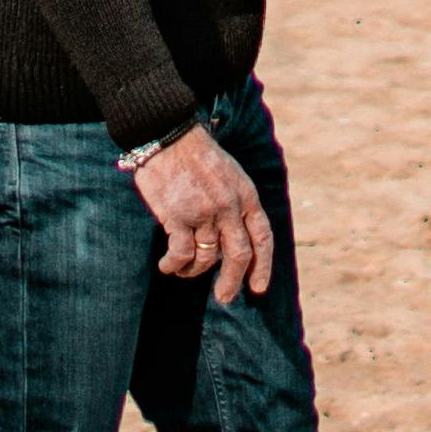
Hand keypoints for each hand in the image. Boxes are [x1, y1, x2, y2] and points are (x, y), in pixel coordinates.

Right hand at [124, 123, 277, 303]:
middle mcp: (229, 207)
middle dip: (232, 281)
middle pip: (239, 255)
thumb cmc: (196, 154)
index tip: (258, 288)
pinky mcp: (178, 217)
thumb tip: (233, 238)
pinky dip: (174, 264)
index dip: (263, 266)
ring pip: (206, 258)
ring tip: (182, 271)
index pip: (262, 237)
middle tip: (224, 297)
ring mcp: (204, 213)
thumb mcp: (230, 174)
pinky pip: (181, 254)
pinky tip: (167, 265)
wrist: (168, 134)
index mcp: (246, 195)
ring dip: (194, 271)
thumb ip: (236, 203)